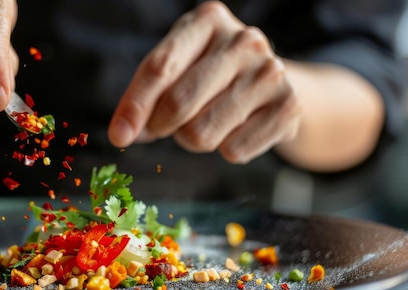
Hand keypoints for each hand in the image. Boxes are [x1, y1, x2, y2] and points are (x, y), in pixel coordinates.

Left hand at [108, 1, 299, 163]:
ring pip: (201, 134)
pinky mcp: (289, 106)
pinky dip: (226, 150)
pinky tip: (237, 129)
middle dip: (162, 126)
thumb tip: (123, 134)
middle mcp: (243, 40)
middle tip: (166, 127)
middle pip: (178, 104)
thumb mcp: (175, 71)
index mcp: (207, 20)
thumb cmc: (209, 76)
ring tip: (207, 121)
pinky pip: (234, 151)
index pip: (159, 67)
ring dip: (193, 139)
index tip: (118, 137)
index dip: (134, 106)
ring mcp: (270, 72)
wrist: (271, 84)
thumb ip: (145, 98)